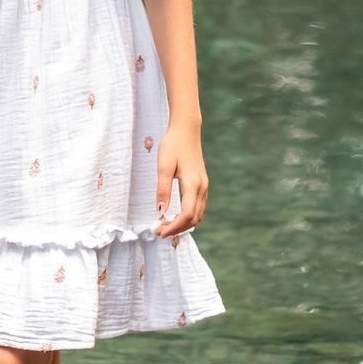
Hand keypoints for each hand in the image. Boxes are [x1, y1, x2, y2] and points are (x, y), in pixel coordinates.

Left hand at [152, 120, 207, 236]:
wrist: (186, 130)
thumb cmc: (173, 145)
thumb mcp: (163, 166)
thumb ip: (162, 190)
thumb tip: (160, 211)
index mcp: (193, 184)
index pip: (186, 215)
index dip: (174, 227)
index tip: (159, 232)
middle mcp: (202, 188)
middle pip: (194, 218)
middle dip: (177, 228)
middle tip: (159, 232)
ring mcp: (204, 186)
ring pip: (197, 214)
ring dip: (183, 224)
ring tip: (164, 226)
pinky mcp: (201, 184)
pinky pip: (198, 207)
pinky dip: (187, 217)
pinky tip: (174, 216)